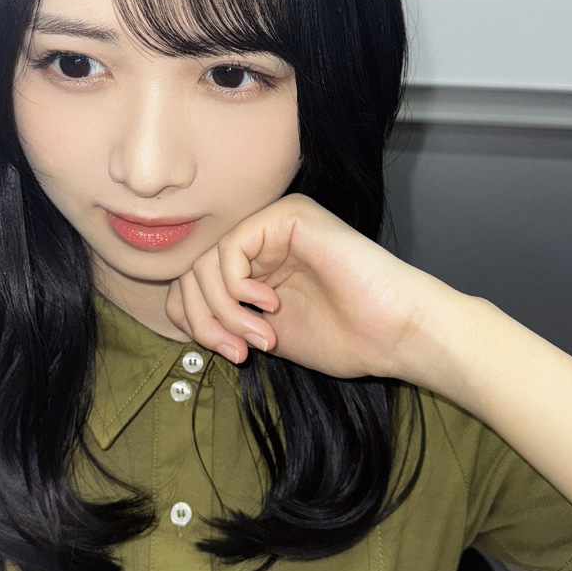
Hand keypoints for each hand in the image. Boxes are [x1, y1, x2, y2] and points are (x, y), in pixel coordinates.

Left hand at [165, 193, 459, 381]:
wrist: (395, 332)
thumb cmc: (345, 337)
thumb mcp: (263, 333)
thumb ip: (223, 318)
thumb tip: (177, 312)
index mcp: (257, 263)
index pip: (192, 281)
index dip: (194, 321)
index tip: (226, 353)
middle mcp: (262, 237)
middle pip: (192, 271)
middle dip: (206, 321)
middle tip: (236, 352)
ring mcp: (274, 224)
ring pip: (206, 261)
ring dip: (225, 312)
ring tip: (260, 339)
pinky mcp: (288, 217)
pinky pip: (230, 248)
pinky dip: (238, 287)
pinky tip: (271, 307)